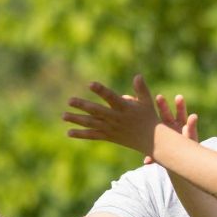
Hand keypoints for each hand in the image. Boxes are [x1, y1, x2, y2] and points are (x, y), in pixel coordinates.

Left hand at [63, 76, 194, 156]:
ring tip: (63, 116)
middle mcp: (116, 118)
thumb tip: (137, 76)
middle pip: (97, 111)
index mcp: (124, 107)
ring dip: (77, 120)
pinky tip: (69, 132)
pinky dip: (81, 134)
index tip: (90, 84)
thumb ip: (141, 88)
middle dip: (83, 106)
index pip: (111, 97)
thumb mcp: (147, 101)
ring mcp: (111, 129)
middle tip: (69, 100)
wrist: (152, 141)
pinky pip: (93, 136)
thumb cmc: (149, 118)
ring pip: (92, 124)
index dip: (101, 90)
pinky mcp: (109, 136)